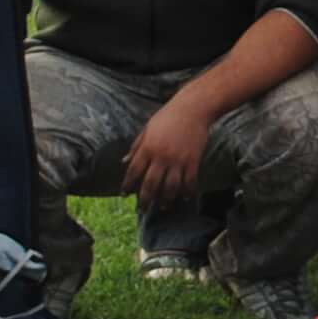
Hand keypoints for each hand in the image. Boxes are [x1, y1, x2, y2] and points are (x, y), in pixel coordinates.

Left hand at [123, 90, 214, 205]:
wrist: (193, 108)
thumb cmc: (167, 116)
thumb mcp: (146, 129)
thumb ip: (135, 147)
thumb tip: (124, 162)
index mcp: (147, 148)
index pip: (134, 172)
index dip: (128, 185)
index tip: (124, 195)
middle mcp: (161, 156)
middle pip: (150, 184)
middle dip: (145, 199)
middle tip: (142, 210)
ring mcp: (178, 160)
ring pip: (170, 187)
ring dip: (166, 199)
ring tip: (163, 207)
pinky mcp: (193, 160)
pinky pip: (189, 181)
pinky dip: (187, 191)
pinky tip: (185, 197)